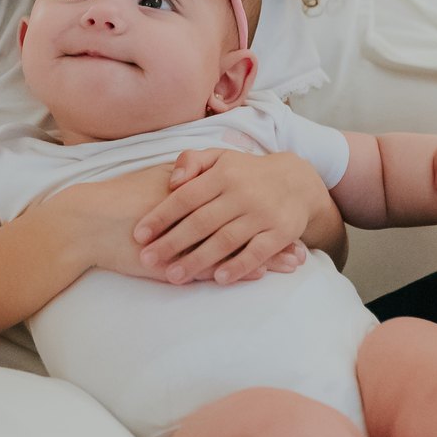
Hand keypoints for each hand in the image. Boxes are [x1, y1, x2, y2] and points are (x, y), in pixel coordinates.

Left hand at [132, 147, 328, 284]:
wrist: (298, 181)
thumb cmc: (247, 172)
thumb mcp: (220, 157)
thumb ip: (192, 161)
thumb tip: (171, 181)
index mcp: (224, 174)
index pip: (186, 197)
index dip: (161, 216)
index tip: (139, 234)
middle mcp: (243, 194)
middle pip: (202, 222)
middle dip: (172, 243)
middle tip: (147, 260)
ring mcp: (263, 214)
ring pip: (226, 240)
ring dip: (198, 260)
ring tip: (173, 276)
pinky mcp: (281, 233)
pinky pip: (257, 252)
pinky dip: (238, 266)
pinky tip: (218, 279)